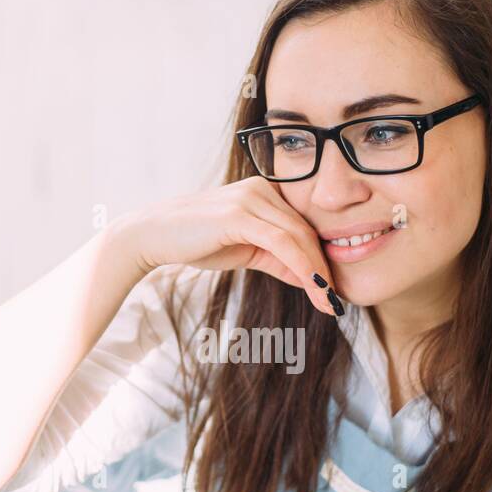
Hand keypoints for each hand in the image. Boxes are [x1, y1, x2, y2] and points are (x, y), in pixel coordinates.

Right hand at [107, 177, 339, 315]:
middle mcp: (261, 189)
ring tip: (329, 302)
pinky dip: (302, 266)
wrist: (154, 236)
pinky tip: (313, 288)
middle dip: (325, 270)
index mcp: (265, 192)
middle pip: (306, 232)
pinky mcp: (239, 214)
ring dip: (318, 273)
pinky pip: (281, 243)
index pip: (304, 228)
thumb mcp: (245, 251)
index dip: (322, 260)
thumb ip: (277, 260)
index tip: (333, 292)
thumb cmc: (196, 241)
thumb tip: (309, 279)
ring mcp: (250, 198)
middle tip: (337, 303)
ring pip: (298, 238)